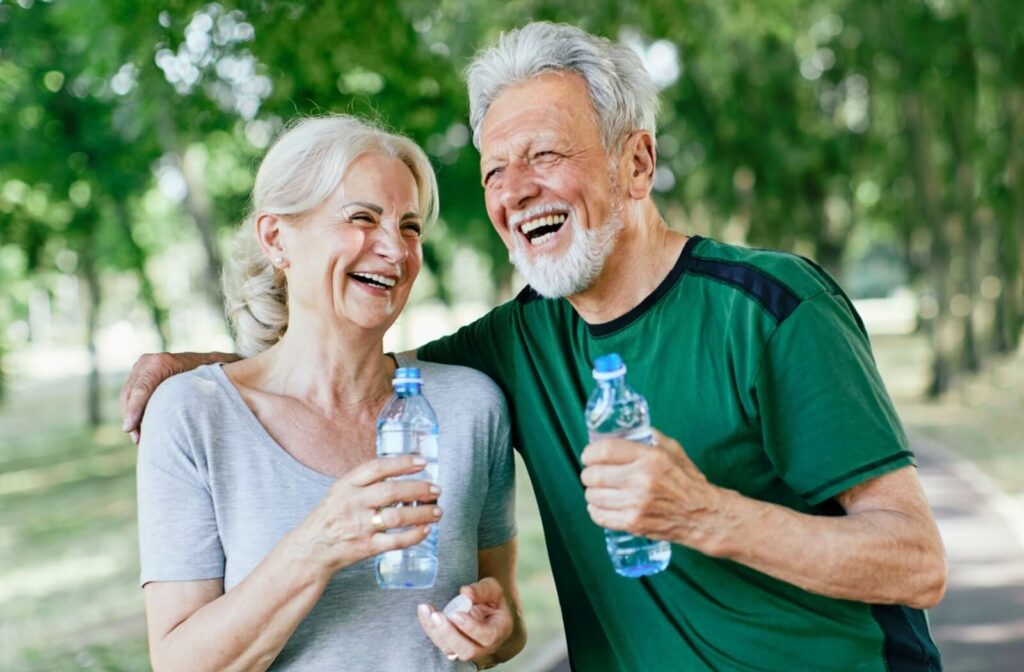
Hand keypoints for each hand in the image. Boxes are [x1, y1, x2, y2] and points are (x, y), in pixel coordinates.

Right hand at [120, 351, 237, 442]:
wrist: (210, 363)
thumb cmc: (212, 376)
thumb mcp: (210, 381)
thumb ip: (207, 391)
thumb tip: (210, 406)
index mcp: (162, 362)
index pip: (141, 388)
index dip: (134, 410)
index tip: (130, 429)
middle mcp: (148, 361)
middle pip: (130, 393)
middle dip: (131, 417)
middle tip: (138, 439)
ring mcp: (141, 366)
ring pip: (127, 395)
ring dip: (130, 416)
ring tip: (139, 438)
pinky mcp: (139, 374)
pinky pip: (130, 394)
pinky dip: (133, 410)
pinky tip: (140, 428)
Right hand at [293, 455, 441, 574]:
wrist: (310, 549)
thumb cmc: (330, 518)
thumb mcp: (339, 491)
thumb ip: (365, 482)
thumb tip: (400, 471)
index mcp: (346, 485)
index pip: (377, 468)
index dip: (402, 463)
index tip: (422, 462)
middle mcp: (353, 503)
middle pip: (392, 491)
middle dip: (419, 489)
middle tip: (436, 489)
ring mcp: (360, 525)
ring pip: (398, 517)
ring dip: (422, 513)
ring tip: (437, 510)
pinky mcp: (366, 547)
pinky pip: (396, 541)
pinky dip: (414, 535)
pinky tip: (425, 530)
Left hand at [417, 578, 512, 667]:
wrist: (486, 609)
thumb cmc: (492, 600)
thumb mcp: (493, 589)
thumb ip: (481, 590)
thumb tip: (465, 592)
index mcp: (499, 630)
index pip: (487, 636)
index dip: (471, 628)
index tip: (456, 614)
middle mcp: (484, 646)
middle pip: (467, 650)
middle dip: (449, 634)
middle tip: (437, 616)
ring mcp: (468, 649)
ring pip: (450, 650)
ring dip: (436, 631)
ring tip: (426, 610)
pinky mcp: (453, 647)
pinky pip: (441, 643)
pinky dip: (430, 629)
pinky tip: (425, 612)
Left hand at [580, 428, 722, 549]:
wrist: (703, 515)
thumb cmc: (687, 481)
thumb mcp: (673, 450)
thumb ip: (650, 437)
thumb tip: (625, 430)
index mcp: (650, 458)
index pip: (604, 450)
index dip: (589, 453)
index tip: (588, 456)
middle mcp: (641, 480)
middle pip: (594, 475)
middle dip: (588, 474)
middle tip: (592, 475)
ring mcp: (636, 504)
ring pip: (593, 496)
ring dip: (592, 493)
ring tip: (599, 491)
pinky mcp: (634, 523)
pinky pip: (599, 516)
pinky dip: (595, 510)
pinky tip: (602, 506)